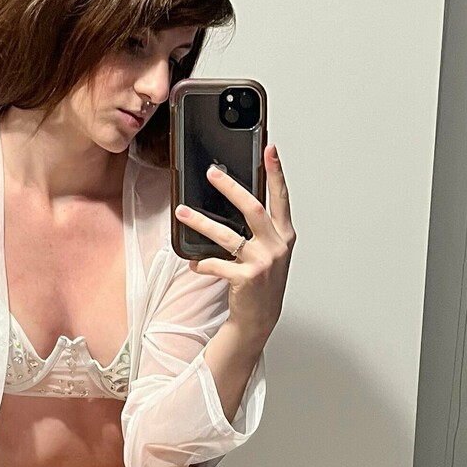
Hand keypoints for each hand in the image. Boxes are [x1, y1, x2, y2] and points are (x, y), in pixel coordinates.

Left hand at [174, 141, 295, 341]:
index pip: (281, 197)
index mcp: (284, 235)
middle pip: (253, 208)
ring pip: (228, 235)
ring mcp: (263, 262)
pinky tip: (193, 263)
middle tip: (212, 173)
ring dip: (201, 222)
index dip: (276, 172)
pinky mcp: (247, 278)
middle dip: (231, 187)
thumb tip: (237, 198)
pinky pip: (216, 264)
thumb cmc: (262, 281)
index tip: (270, 149)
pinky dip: (202, 262)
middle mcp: (277, 246)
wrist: (260, 317)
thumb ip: (260, 228)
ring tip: (183, 213)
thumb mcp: (269, 251)